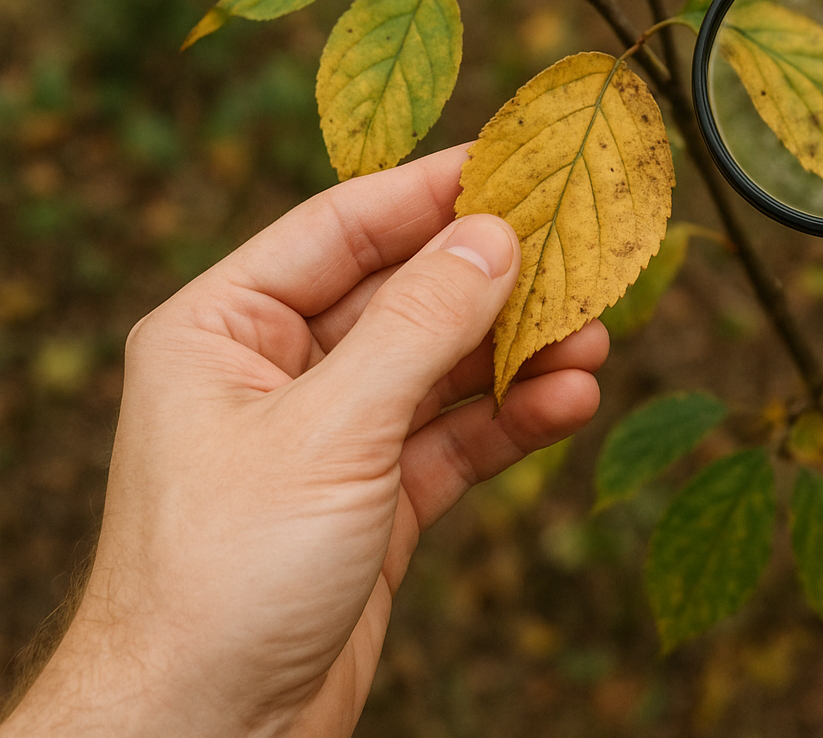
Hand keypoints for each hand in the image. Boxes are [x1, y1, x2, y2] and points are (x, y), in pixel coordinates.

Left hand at [2, 145, 605, 737]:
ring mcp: (331, 438)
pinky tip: (570, 401)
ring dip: (517, 355)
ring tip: (595, 336)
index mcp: (223, 329)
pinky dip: (512, 422)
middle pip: (405, 299)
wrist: (204, 733)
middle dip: (493, 284)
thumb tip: (494, 237)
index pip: (341, 231)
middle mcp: (275, 373)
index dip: (429, 193)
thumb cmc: (225, 573)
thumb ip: (420, 328)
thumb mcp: (330, 431)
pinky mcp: (375, 502)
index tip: (513, 163)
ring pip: (441, 372)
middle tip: (580, 256)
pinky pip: (455, 441)